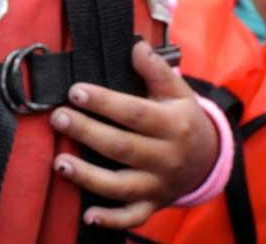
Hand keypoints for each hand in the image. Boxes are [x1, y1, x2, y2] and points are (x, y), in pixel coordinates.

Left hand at [49, 40, 217, 228]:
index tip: (75, 91)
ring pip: (121, 186)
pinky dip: (111, 219)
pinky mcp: (153, 205)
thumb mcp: (178, 92)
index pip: (135, 113)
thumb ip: (157, 70)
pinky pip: (131, 217)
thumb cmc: (183, 119)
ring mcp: (159, 185)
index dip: (104, 102)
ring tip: (59, 162)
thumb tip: (136, 46)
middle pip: (122, 148)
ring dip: (88, 177)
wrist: (207, 160)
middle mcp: (167, 158)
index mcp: (174, 125)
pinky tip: (88, 214)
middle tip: (58, 117)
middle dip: (87, 132)